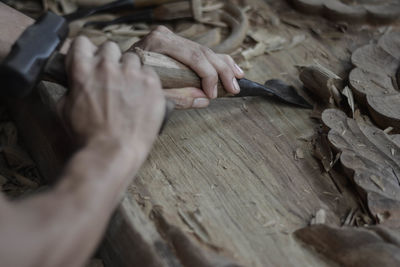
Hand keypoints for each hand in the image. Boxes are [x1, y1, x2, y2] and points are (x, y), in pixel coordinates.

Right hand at [61, 36, 164, 150]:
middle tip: (112, 77)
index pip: (83, 42)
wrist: (113, 152)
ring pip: (133, 58)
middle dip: (110, 60)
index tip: (92, 61)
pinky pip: (150, 72)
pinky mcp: (152, 84)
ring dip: (130, 70)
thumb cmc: (87, 136)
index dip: (87, 52)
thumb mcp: (64, 110)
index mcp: (83, 69)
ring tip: (130, 89)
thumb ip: (71, 88)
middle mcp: (107, 66)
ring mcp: (132, 73)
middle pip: (110, 47)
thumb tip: (76, 83)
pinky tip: (143, 97)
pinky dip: (146, 82)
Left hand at [132, 26, 244, 108]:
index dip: (208, 76)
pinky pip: (202, 52)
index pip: (194, 57)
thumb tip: (203, 99)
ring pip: (206, 51)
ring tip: (238, 78)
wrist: (116, 77)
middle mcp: (167, 36)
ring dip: (224, 66)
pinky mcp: (176, 46)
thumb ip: (177, 96)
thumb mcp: (150, 92)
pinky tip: (232, 67)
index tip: (213, 94)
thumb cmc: (129, 85)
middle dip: (222, 72)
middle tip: (234, 88)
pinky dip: (218, 61)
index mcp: (159, 42)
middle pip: (203, 53)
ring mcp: (172, 40)